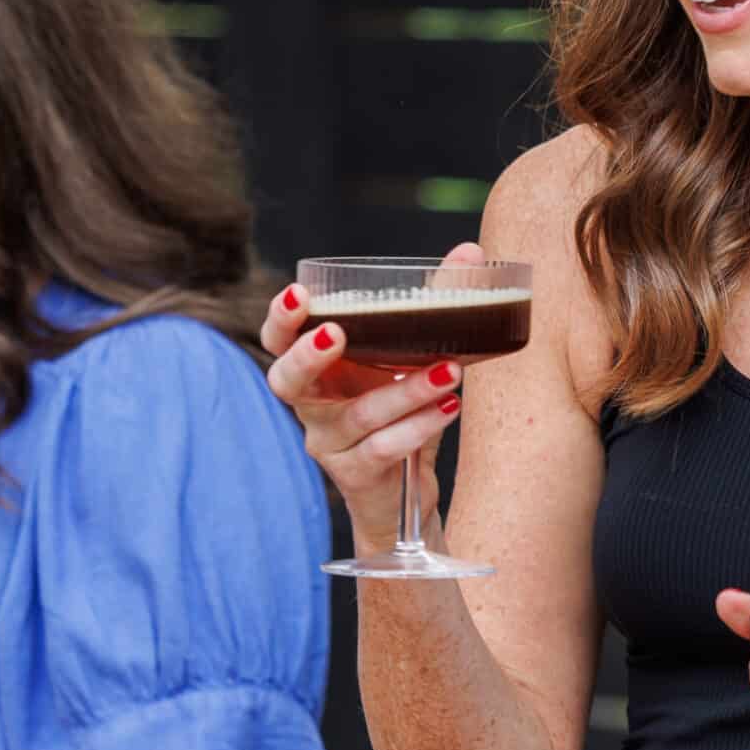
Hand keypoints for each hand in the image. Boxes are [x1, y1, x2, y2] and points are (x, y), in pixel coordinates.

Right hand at [262, 240, 485, 551]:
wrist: (404, 496)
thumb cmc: (402, 412)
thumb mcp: (412, 358)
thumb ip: (434, 306)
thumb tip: (470, 252)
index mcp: (317, 370)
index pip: (279, 341)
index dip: (281, 319)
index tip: (299, 293)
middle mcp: (312, 406)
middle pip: (287, 382)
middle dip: (308, 354)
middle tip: (337, 332)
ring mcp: (330, 444)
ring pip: (359, 415)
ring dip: (406, 390)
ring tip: (449, 370)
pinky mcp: (355, 476)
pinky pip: (383, 448)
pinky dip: (420, 426)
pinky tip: (450, 407)